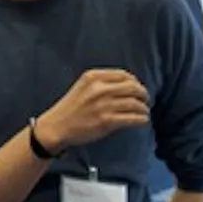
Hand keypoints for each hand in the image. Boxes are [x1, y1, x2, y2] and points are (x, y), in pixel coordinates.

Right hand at [36, 69, 150, 149]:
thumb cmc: (71, 108)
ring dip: (144, 108)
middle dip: (143, 94)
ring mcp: (103, 105)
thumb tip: (129, 85)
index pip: (124, 75)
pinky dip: (141, 119)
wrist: (57, 126)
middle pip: (133, 87)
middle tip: (146, 100)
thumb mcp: (83, 87)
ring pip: (135, 103)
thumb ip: (102, 83)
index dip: (135, 82)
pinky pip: (132, 118)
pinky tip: (142, 121)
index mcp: (94, 77)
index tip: (138, 89)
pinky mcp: (106, 121)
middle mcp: (99, 89)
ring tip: (144, 112)